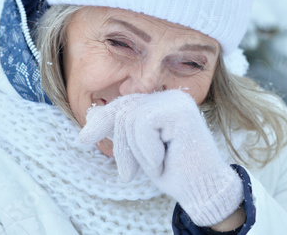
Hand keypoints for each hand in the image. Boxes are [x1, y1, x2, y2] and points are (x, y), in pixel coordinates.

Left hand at [78, 89, 243, 226]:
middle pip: (123, 109)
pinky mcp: (179, 110)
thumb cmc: (176, 172)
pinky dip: (146, 150)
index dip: (102, 120)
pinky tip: (162, 159)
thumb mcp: (140, 149)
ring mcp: (176, 101)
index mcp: (164, 103)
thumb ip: (122, 129)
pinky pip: (142, 124)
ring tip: (155, 165)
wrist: (204, 190)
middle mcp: (171, 97)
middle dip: (120, 145)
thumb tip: (91, 114)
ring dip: (136, 152)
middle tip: (127, 174)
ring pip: (129, 119)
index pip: (125, 104)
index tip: (82, 139)